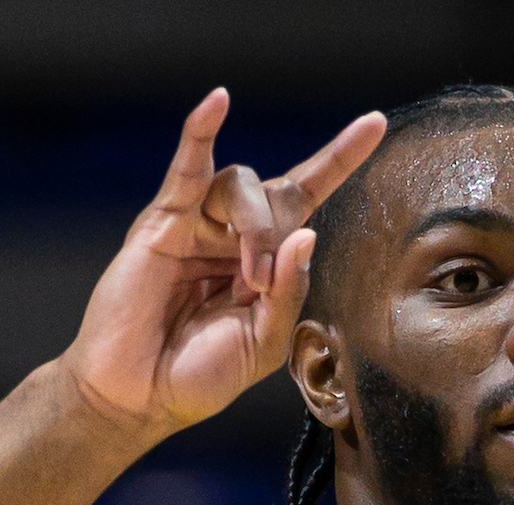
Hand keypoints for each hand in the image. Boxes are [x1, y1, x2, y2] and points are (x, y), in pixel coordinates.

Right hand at [59, 90, 385, 434]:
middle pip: (277, 194)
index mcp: (266, 264)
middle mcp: (234, 237)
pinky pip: (186, 167)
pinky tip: (217, 102)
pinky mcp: (162, 222)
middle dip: (277, 231)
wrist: (139, 394)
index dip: (340, 160)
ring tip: (244, 276)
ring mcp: (199, 226)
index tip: (374, 123)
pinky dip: (200, 131)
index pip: (308, 200)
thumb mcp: (263, 344)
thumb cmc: (198, 377)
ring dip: (254, 224)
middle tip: (260, 283)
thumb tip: (307, 233)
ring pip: (240, 184)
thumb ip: (290, 292)